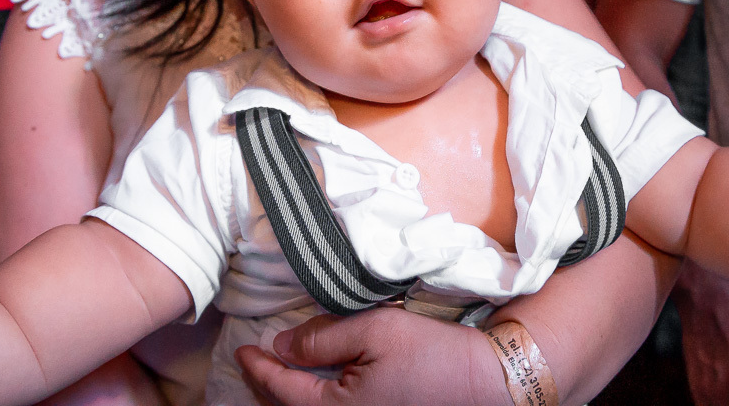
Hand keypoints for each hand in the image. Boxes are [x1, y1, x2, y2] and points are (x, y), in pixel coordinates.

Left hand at [235, 310, 508, 405]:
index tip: (243, 349)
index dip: (259, 367)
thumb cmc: (431, 354)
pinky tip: (312, 388)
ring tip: (273, 377)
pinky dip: (311, 402)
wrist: (485, 382)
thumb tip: (283, 344)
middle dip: (265, 388)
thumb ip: (323, 337)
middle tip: (251, 364)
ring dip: (286, 399)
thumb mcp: (374, 330)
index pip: (281, 389)